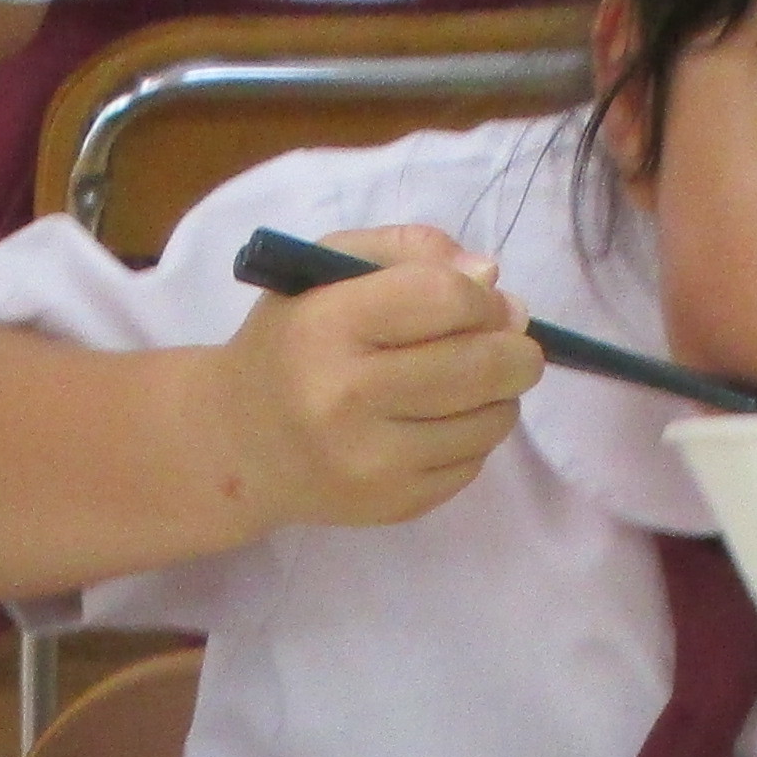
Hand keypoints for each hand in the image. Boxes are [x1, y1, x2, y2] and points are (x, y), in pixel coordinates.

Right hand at [221, 226, 539, 534]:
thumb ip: (406, 250)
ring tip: (473, 383)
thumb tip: (490, 276)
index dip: (485, 298)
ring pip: (491, 420)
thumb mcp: (325, 271)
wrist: (239, 445)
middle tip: (512, 343)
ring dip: (501, 396)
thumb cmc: (290, 343)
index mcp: (328, 326)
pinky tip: (442, 422)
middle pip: (484, 365)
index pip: (446, 299)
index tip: (487, 303)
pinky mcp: (393, 505)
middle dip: (517, 349)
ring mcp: (372, 462)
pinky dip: (473, 438)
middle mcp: (347, 398)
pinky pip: (474, 464)